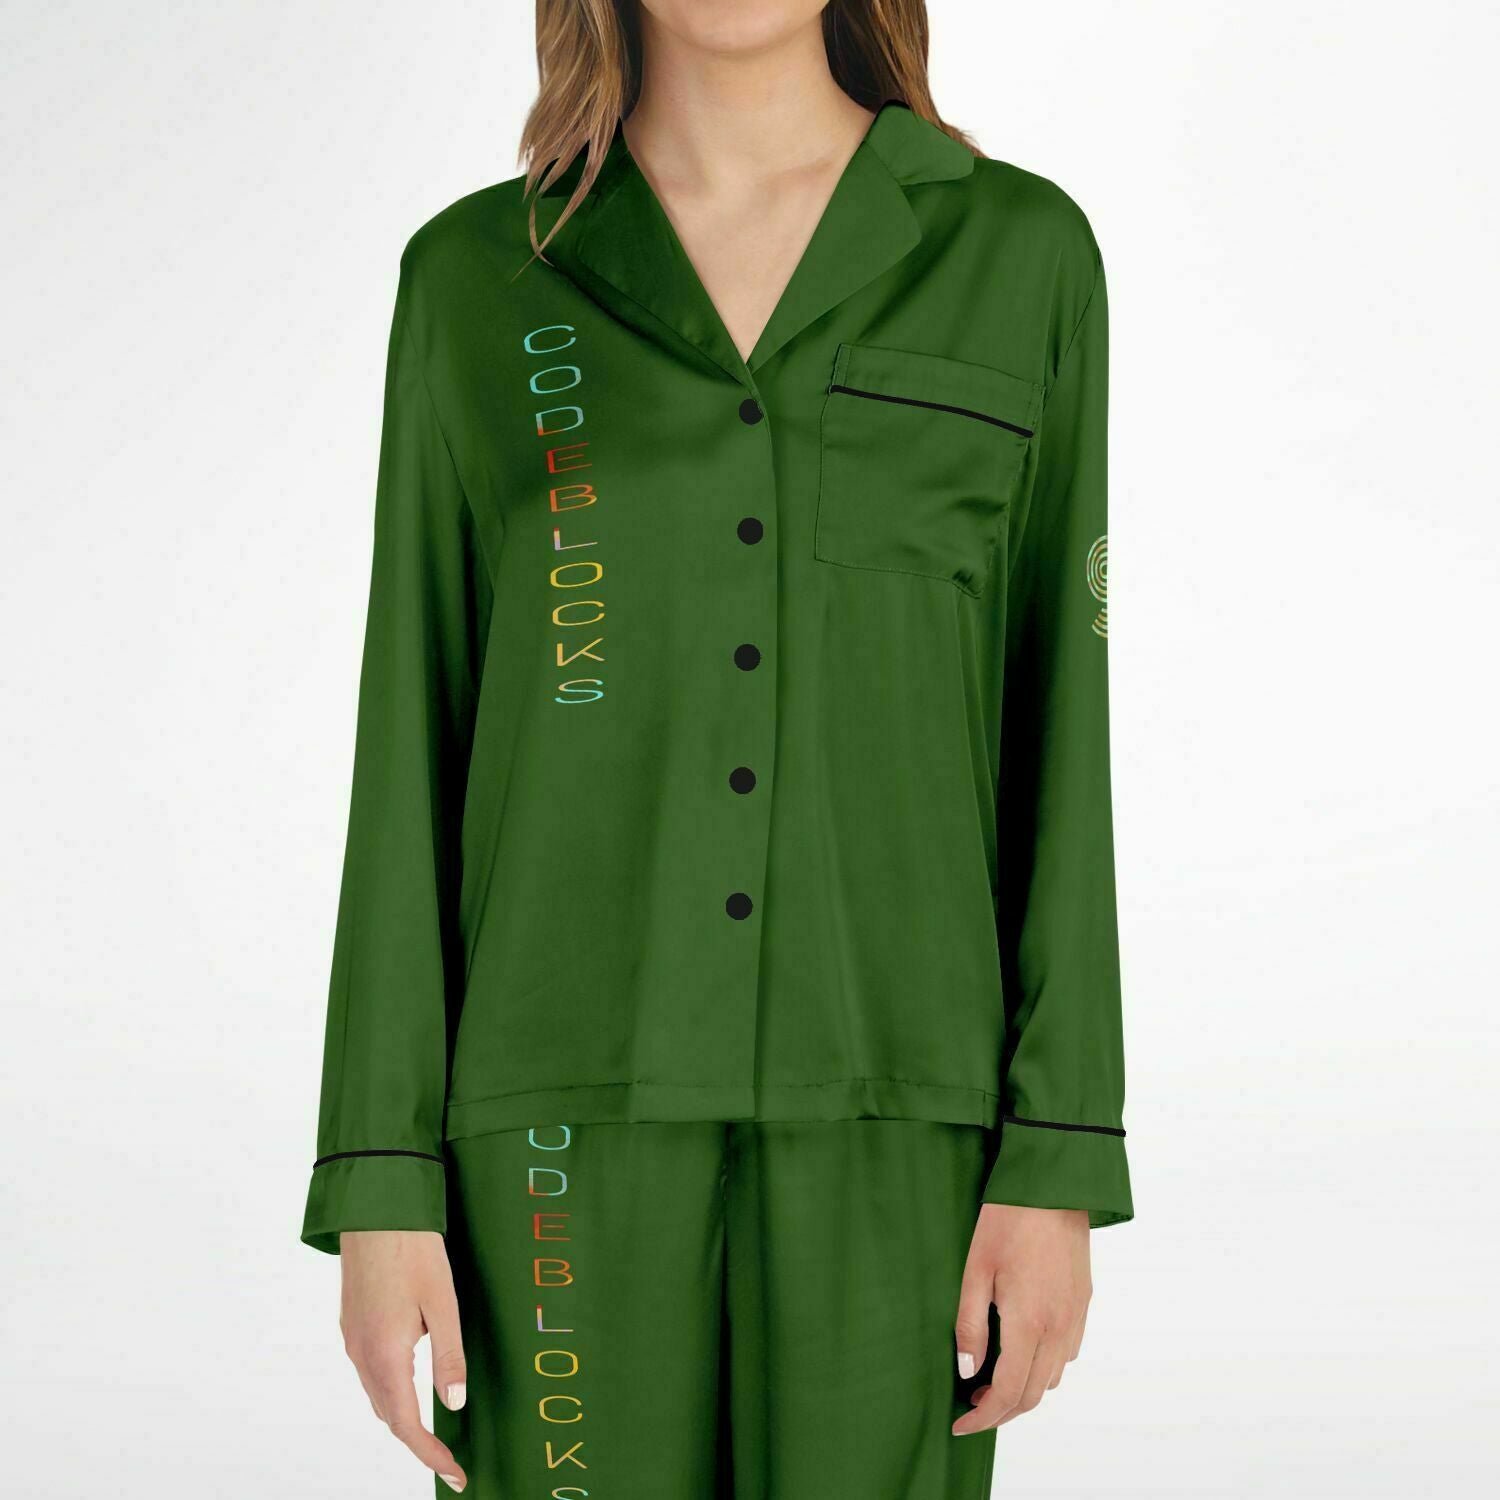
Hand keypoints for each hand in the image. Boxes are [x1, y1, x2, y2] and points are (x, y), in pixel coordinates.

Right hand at [339, 1230, 468, 1491]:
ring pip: (377, 1394)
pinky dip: (391, 1389)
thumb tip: (454, 1406)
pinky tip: (412, 1382)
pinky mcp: (352, 1322)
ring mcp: (352, 1338)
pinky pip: (370, 1371)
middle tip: (450, 1457)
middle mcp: (361, 1353)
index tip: (455, 1473)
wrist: (375, 1206)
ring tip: (435, 1429)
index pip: (405, 1424)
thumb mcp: (442, 1302)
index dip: (430, 1454)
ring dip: (403, 1415)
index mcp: (385, 1354)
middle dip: (418, 1441)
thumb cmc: (413, 1247)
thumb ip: (449, 1357)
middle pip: (388, 1415)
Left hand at [951, 1204, 1090, 1436]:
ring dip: (1025, 1389)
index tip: (961, 1424)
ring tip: (992, 1379)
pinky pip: (1066, 1353)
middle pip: (1034, 1394)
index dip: (984, 1417)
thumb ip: (971, 1325)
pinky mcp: (1084, 1303)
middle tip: (972, 1406)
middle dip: (1003, 1411)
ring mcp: (1076, 1316)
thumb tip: (967, 1370)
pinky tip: (1022, 1350)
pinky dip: (1044, 1366)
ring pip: (1053, 1377)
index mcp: (1029, 1321)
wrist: (1053, 1185)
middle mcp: (1059, 1327)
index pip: (1009, 1391)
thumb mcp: (975, 1270)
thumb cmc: (1008, 1220)